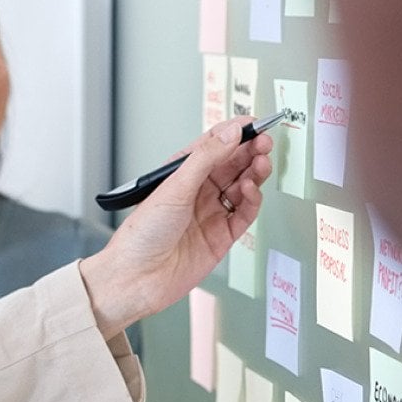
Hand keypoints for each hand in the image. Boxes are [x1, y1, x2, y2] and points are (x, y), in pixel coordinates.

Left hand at [80, 117, 272, 336]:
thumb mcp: (174, 187)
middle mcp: (197, 192)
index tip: (253, 123)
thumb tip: (231, 133)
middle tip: (264, 142)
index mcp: (180, 175)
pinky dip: (252, 200)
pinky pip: (245, 214)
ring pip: (242, 187)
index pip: (213, 146)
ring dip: (253, 173)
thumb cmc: (142, 235)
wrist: (137, 278)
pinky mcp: (222, 237)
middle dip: (250, 151)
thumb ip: (205, 158)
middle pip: (232, 164)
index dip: (234, 133)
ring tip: (260, 163)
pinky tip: (251, 190)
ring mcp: (211, 214)